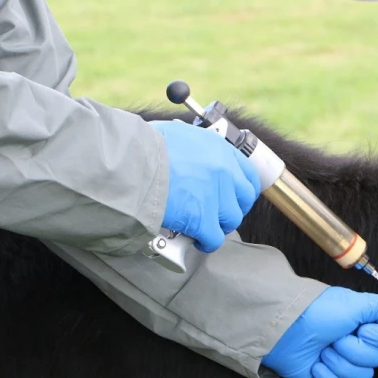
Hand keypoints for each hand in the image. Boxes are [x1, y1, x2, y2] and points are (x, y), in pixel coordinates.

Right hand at [150, 120, 260, 252]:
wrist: (129, 166)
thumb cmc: (143, 148)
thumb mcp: (176, 135)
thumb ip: (192, 147)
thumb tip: (188, 154)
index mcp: (219, 149)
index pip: (247, 173)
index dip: (242, 189)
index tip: (235, 197)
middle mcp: (224, 171)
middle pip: (244, 199)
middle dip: (232, 208)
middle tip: (217, 214)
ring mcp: (216, 196)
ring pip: (231, 220)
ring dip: (218, 226)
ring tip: (203, 228)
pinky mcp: (203, 219)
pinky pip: (214, 239)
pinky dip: (206, 243)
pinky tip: (196, 241)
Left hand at [261, 287, 377, 377]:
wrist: (286, 327)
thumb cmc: (319, 311)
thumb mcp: (354, 302)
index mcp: (363, 326)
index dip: (373, 337)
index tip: (358, 327)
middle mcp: (355, 345)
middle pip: (375, 361)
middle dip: (353, 350)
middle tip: (335, 338)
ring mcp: (341, 364)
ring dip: (340, 363)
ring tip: (323, 351)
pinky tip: (316, 366)